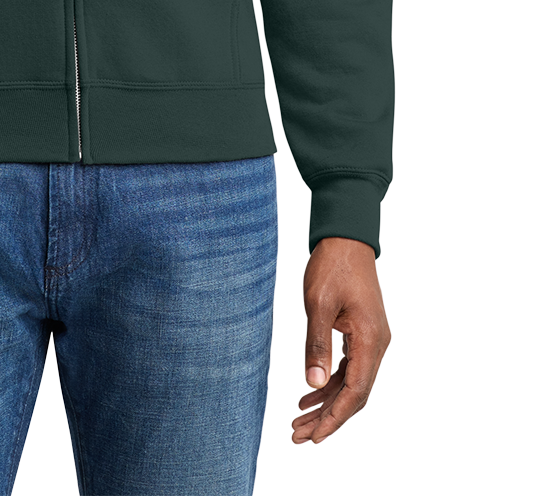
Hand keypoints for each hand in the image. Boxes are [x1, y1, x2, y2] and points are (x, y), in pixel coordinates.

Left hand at [292, 235, 390, 444]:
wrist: (346, 237)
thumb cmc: (333, 266)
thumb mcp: (319, 304)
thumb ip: (317, 344)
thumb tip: (311, 383)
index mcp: (370, 339)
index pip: (356, 392)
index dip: (335, 418)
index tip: (314, 437)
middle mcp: (377, 344)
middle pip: (355, 394)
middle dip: (328, 417)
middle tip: (298, 435)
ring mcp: (371, 339)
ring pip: (351, 383)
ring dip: (327, 402)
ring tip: (299, 419)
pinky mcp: (362, 333)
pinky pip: (349, 367)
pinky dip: (329, 382)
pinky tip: (309, 392)